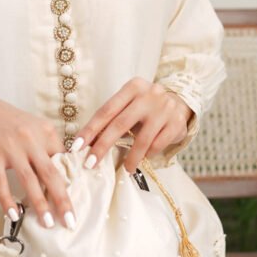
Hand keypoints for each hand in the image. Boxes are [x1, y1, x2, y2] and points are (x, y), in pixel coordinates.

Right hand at [0, 88, 74, 228]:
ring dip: (39, 204)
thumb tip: (62, 172)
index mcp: (45, 131)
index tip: (80, 200)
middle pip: (51, 173)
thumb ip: (47, 145)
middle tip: (70, 221)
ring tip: (48, 223)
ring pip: (29, 180)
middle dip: (62, 199)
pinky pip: (0, 182)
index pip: (64, 160)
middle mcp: (31, 139)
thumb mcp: (33, 126)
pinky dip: (7, 200)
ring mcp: (11, 147)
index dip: (72, 181)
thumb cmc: (7, 120)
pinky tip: (14, 215)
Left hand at [72, 76, 193, 173]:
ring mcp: (164, 108)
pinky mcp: (177, 122)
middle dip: (103, 146)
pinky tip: (145, 158)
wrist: (180, 101)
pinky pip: (158, 145)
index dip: (90, 129)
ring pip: (142, 139)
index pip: (106, 110)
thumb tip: (88, 143)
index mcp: (132, 87)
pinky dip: (149, 154)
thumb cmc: (146, 106)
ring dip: (131, 158)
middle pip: (120, 124)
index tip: (77, 146)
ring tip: (126, 169)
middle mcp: (149, 94)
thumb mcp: (130, 104)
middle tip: (90, 163)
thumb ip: (113, 119)